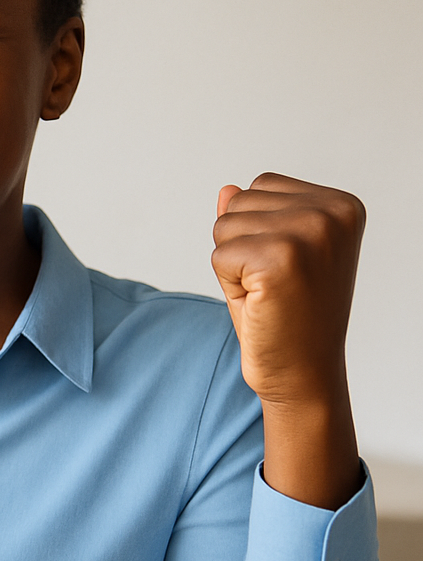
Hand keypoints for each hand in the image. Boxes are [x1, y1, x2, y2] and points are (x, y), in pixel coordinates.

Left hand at [211, 172, 365, 507]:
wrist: (302, 374)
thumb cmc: (288, 318)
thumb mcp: (270, 255)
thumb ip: (253, 217)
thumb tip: (227, 189)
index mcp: (341, 205)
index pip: (260, 186)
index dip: (257, 231)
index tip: (287, 267)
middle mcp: (332, 213)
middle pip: (239, 202)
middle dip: (241, 246)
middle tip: (272, 286)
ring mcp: (310, 233)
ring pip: (224, 225)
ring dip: (233, 265)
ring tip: (267, 293)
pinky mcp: (281, 259)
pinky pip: (219, 255)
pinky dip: (227, 283)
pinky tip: (260, 304)